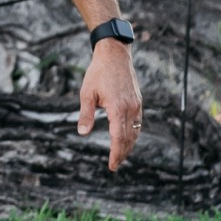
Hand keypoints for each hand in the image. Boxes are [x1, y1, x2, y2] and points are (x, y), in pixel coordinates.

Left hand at [78, 37, 142, 169]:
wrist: (114, 54)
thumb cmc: (98, 72)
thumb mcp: (87, 93)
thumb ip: (85, 114)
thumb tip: (82, 133)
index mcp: (117, 107)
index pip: (118, 138)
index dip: (116, 153)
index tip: (112, 166)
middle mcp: (130, 108)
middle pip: (128, 138)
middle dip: (122, 153)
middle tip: (115, 165)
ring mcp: (136, 105)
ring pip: (135, 131)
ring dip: (129, 145)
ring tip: (120, 155)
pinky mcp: (138, 101)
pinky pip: (137, 123)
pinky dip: (133, 134)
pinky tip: (127, 138)